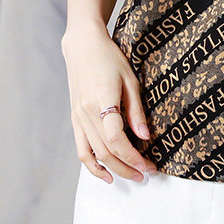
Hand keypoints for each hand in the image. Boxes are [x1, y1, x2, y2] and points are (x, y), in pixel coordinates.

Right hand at [61, 22, 157, 182]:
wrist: (83, 47)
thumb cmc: (110, 59)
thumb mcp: (130, 79)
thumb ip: (136, 110)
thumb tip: (144, 137)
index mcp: (102, 100)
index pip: (116, 139)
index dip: (132, 156)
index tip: (148, 165)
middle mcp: (86, 113)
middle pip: (106, 151)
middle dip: (127, 167)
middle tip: (145, 174)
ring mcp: (78, 118)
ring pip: (93, 154)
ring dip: (112, 170)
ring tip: (131, 177)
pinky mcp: (74, 119)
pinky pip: (81, 149)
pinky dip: (91, 165)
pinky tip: (105, 173)